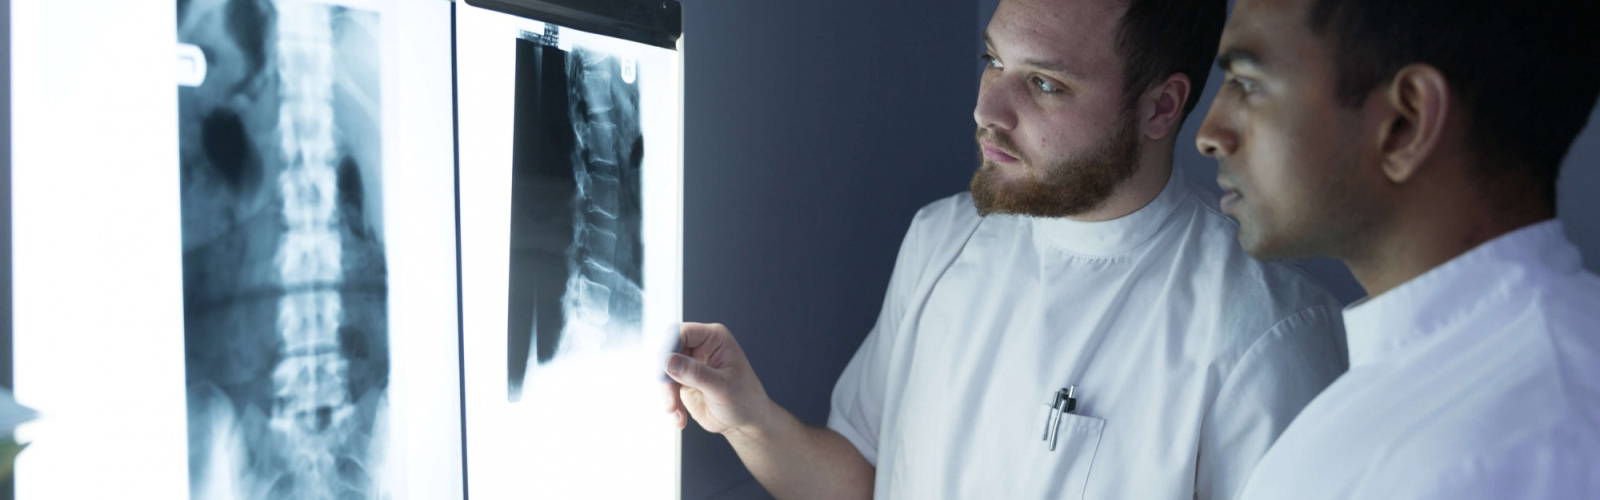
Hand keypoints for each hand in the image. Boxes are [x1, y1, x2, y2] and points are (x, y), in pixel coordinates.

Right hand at [663, 322, 773, 436]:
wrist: (746, 421)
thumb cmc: (745, 399)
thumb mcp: (722, 387)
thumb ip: (695, 373)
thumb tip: (668, 361)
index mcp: (714, 338)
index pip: (682, 332)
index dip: (670, 348)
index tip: (666, 369)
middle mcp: (700, 348)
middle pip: (668, 352)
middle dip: (666, 377)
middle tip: (671, 399)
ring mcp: (690, 365)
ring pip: (664, 371)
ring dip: (667, 394)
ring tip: (676, 412)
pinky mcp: (683, 381)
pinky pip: (666, 388)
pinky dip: (670, 403)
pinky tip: (680, 418)